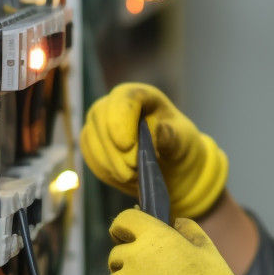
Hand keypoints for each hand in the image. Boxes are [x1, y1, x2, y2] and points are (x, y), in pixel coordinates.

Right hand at [80, 83, 227, 218]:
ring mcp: (99, 123)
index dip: (121, 121)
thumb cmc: (178, 146)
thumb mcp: (182, 141)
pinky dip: (106, 171)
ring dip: (111, 163)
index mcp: (141, 96)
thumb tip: (160, 130)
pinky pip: (91, 157)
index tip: (127, 147)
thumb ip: (171, 136)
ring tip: (134, 178)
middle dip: (114, 149)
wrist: (170, 166)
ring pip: (92, 140)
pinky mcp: (91, 143)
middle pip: (101, 118)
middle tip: (134, 170)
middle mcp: (114, 104)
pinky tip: (126, 178)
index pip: (124, 99)